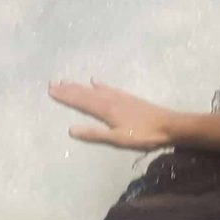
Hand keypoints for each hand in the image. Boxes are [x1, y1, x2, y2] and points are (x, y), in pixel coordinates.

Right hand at [49, 78, 177, 150]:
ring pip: (95, 90)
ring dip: (80, 86)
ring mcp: (119, 97)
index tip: (51, 90)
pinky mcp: (127, 98)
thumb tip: (71, 129)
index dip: (66, 96)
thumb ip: (95, 134)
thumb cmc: (143, 135)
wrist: (168, 125)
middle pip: (85, 93)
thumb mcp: (117, 138)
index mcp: (105, 110)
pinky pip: (109, 88)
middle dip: (69, 89)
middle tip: (52, 83)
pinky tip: (95, 81)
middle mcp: (109, 100)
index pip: (81, 102)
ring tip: (67, 81)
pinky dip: (100, 85)